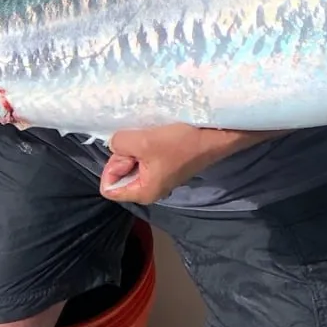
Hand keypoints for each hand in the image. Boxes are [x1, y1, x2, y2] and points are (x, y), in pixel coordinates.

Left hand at [99, 122, 280, 204]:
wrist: (217, 134)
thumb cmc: (181, 142)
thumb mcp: (142, 141)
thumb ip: (118, 144)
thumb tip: (116, 144)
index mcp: (143, 192)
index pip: (109, 187)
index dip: (113, 165)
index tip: (129, 151)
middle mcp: (151, 189)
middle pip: (120, 173)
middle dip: (125, 155)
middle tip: (141, 140)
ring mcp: (160, 176)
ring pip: (134, 162)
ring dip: (137, 146)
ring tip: (151, 136)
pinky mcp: (168, 163)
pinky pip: (147, 155)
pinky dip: (148, 144)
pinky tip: (158, 135)